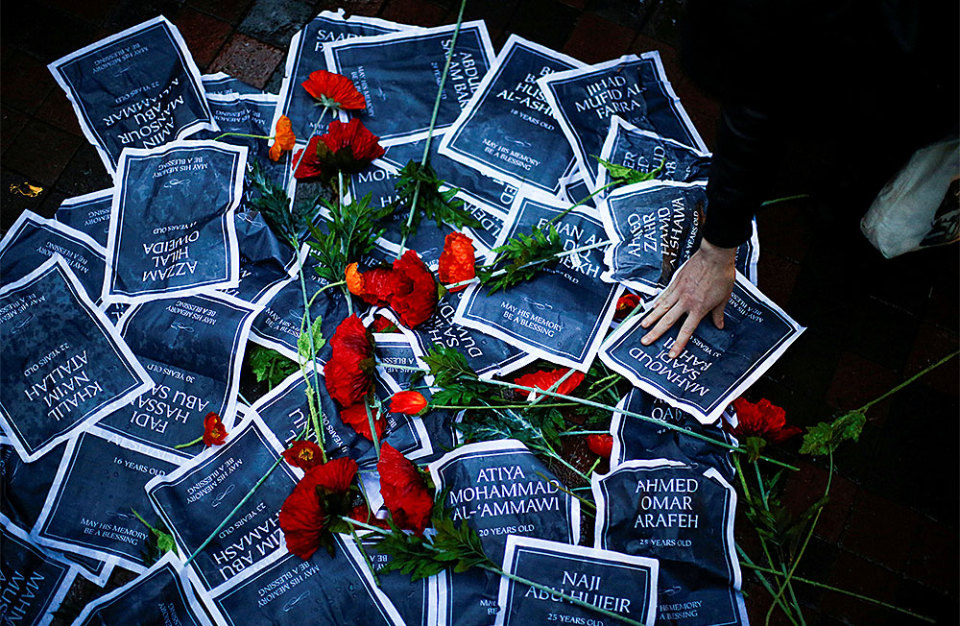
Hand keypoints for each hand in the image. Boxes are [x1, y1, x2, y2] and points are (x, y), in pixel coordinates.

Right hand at [640, 239, 736, 357]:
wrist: (715, 256)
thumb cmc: (721, 276)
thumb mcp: (724, 298)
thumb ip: (718, 313)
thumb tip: (719, 325)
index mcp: (699, 308)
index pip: (686, 330)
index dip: (678, 343)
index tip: (672, 353)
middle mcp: (686, 302)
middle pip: (667, 321)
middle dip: (656, 333)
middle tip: (645, 341)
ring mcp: (678, 291)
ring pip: (661, 308)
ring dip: (651, 319)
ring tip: (642, 327)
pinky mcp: (675, 282)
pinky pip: (664, 295)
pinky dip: (657, 303)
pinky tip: (651, 307)